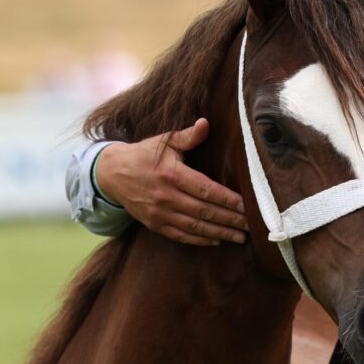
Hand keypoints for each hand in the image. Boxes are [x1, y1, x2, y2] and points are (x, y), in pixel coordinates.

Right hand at [95, 119, 248, 245]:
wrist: (112, 173)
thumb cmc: (143, 154)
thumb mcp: (164, 142)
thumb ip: (188, 136)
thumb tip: (206, 123)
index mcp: (172, 174)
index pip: (206, 190)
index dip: (228, 200)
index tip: (247, 206)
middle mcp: (166, 197)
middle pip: (205, 211)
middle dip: (230, 219)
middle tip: (251, 225)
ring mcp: (160, 213)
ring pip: (195, 227)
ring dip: (219, 233)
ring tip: (240, 237)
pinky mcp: (154, 224)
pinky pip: (180, 235)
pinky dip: (199, 240)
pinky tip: (216, 241)